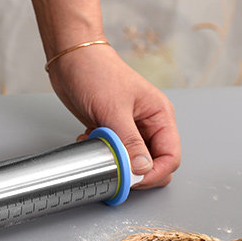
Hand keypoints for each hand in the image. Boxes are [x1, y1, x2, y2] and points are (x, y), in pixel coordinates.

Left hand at [47, 43, 179, 187]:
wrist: (71, 60)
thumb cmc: (96, 73)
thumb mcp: (114, 110)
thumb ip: (129, 142)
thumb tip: (142, 169)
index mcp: (160, 115)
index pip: (170, 156)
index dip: (155, 173)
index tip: (134, 180)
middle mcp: (148, 123)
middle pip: (153, 162)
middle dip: (135, 171)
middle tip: (114, 170)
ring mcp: (129, 127)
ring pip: (131, 159)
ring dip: (115, 161)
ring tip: (98, 148)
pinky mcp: (111, 129)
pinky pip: (113, 151)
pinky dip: (101, 152)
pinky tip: (88, 140)